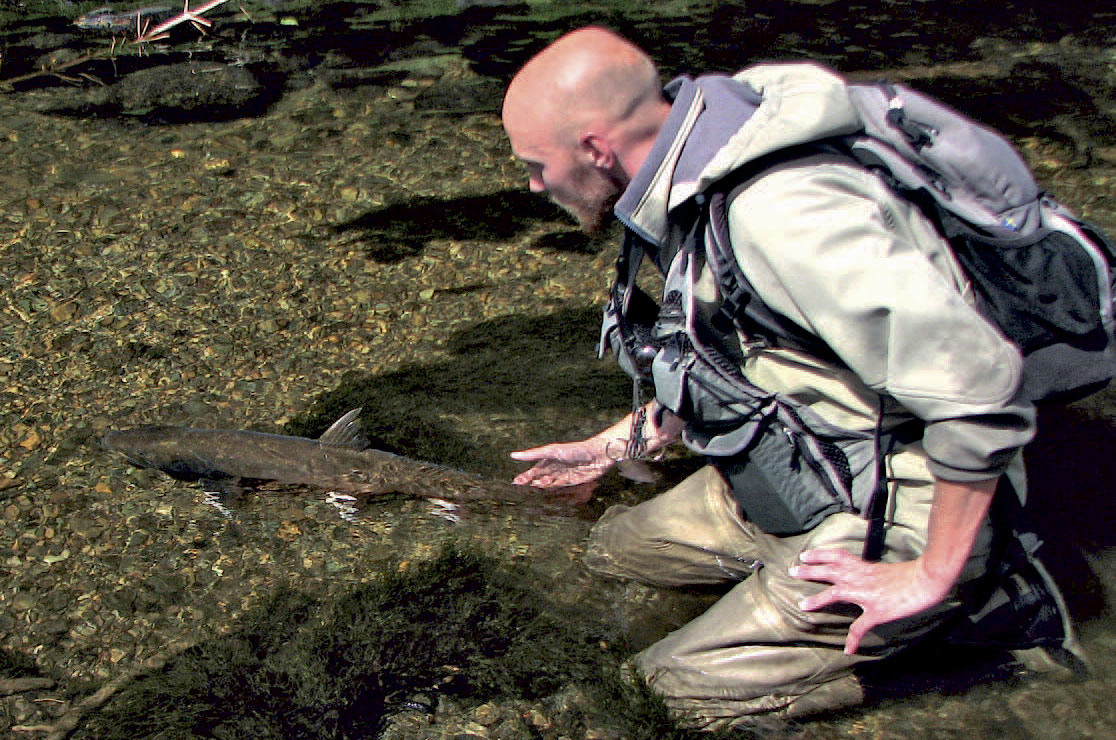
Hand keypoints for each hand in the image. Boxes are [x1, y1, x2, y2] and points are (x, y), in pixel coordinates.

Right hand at [510, 437, 616, 488]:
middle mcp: (555, 467)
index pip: (534, 469)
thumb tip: (513, 455)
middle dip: (530, 483)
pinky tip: (547, 493)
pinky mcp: (572, 481)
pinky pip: (559, 487)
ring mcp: (563, 475)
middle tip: (521, 490)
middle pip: (539, 477)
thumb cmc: (574, 450)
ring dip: (541, 487)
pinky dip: (553, 490)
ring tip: (534, 488)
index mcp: (549, 459)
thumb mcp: (552, 451)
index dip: (525, 476)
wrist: (597, 455)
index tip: (516, 483)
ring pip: (548, 483)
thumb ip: (533, 454)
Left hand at [791, 548, 953, 654]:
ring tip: (802, 604)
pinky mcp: (876, 611)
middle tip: (792, 570)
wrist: (926, 579)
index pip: (837, 556)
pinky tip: (848, 650)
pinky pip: (860, 627)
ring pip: (835, 593)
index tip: (805, 555)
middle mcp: (860, 578)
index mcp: (864, 567)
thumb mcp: (886, 569)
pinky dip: (853, 639)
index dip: (820, 554)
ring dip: (817, 599)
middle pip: (829, 571)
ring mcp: (866, 594)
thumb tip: (867, 578)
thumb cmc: (912, 573)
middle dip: (809, 570)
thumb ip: (872, 574)